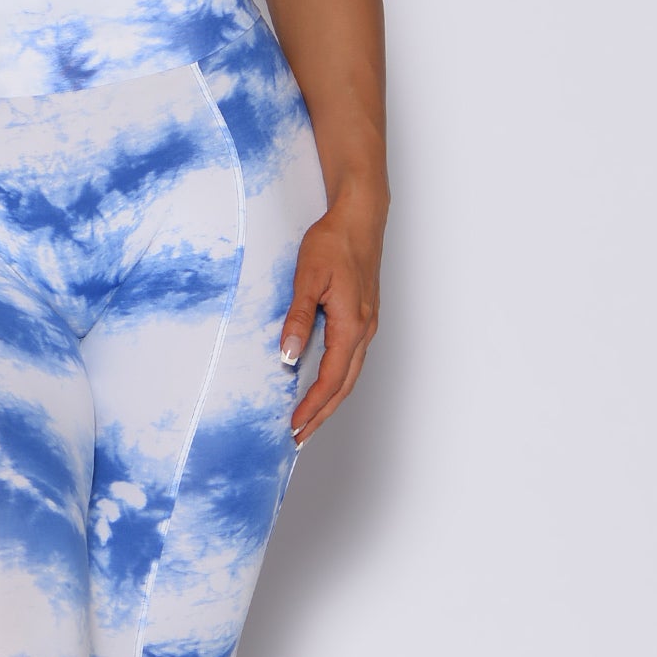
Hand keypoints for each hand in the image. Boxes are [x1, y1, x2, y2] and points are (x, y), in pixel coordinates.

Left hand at [279, 194, 384, 445]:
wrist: (359, 217)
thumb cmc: (333, 242)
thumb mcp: (308, 277)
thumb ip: (298, 318)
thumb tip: (289, 356)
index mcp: (351, 325)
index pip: (330, 379)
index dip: (312, 407)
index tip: (293, 428)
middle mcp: (364, 330)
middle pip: (344, 386)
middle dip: (322, 414)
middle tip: (298, 438)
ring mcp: (367, 324)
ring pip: (350, 374)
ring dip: (330, 400)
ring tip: (309, 419)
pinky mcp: (363, 315)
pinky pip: (352, 358)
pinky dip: (337, 379)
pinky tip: (323, 381)